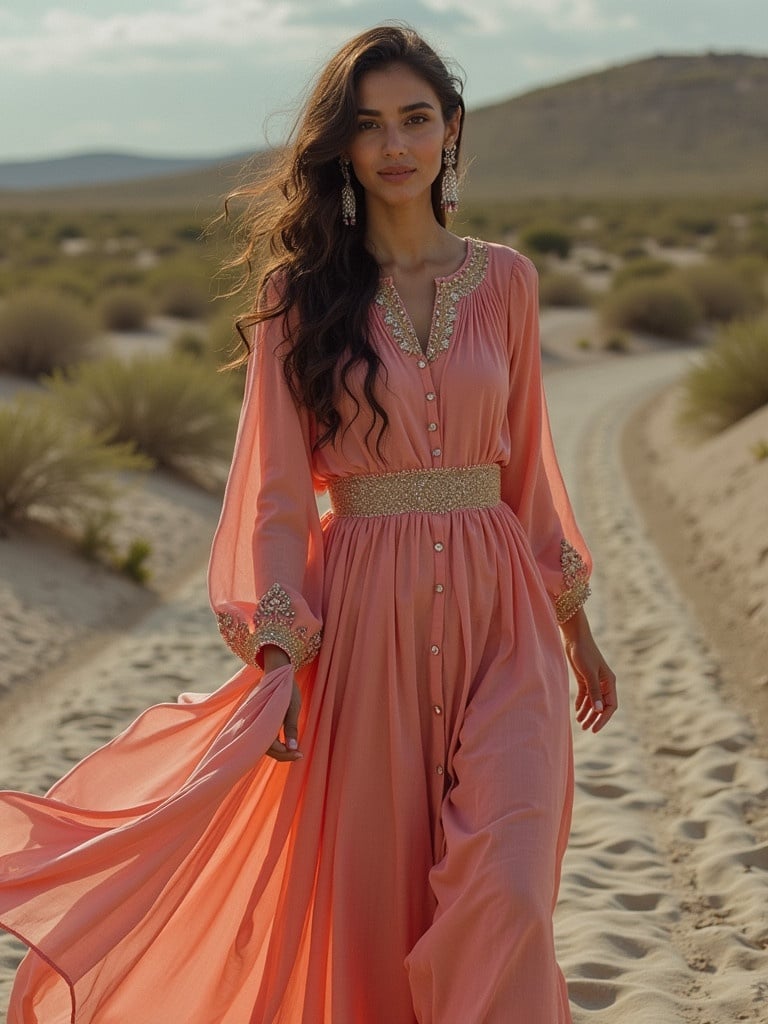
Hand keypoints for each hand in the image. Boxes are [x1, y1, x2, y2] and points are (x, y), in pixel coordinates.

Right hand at [262, 645, 303, 762]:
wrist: (278, 672)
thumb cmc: (286, 688)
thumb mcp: (292, 707)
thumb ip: (291, 728)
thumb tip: (293, 749)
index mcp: (262, 718)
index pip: (270, 745)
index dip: (284, 753)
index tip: (299, 753)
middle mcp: (254, 722)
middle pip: (265, 748)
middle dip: (282, 754)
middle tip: (299, 755)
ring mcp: (254, 722)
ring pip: (263, 744)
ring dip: (278, 750)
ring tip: (294, 751)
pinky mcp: (257, 722)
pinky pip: (263, 738)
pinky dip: (274, 744)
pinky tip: (285, 744)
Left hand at [560, 609, 617, 732]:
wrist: (574, 637)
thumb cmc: (584, 653)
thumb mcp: (589, 673)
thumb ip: (594, 692)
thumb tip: (599, 711)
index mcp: (610, 682)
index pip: (610, 706)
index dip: (603, 719)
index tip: (595, 728)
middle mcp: (604, 683)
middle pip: (601, 705)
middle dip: (594, 718)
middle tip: (586, 729)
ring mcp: (594, 681)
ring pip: (593, 701)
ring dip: (587, 712)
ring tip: (580, 723)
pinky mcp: (584, 678)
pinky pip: (585, 695)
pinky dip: (582, 703)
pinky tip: (577, 711)